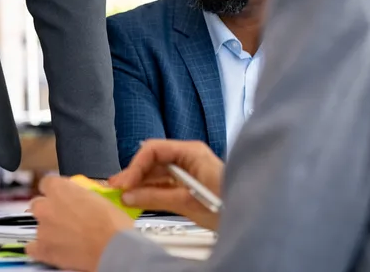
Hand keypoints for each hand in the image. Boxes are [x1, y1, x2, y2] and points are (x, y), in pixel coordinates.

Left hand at [26, 175, 134, 271]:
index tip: (61, 199)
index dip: (54, 192)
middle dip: (48, 211)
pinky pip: (32, 248)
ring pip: (36, 226)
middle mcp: (45, 205)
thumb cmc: (113, 224)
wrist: (114, 248)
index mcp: (58, 188)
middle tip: (65, 220)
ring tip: (65, 239)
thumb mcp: (97, 198)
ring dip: (48, 230)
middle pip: (38, 204)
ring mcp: (42, 228)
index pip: (46, 184)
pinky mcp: (42, 248)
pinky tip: (52, 250)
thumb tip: (78, 199)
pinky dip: (40, 249)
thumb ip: (79, 195)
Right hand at [108, 139, 223, 229]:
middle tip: (116, 189)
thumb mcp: (188, 202)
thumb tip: (129, 196)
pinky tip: (139, 200)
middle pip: (153, 161)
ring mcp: (189, 172)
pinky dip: (151, 193)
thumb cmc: (229, 205)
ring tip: (123, 196)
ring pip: (156, 175)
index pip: (153, 150)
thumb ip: (156, 198)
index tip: (123, 183)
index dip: (135, 166)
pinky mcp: (190, 186)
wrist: (254, 219)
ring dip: (140, 185)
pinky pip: (164, 185)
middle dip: (134, 175)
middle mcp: (188, 158)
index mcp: (190, 152)